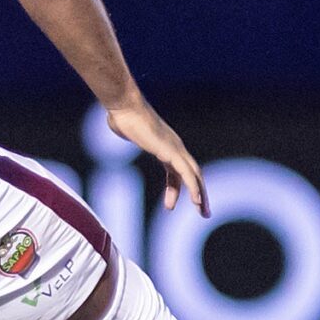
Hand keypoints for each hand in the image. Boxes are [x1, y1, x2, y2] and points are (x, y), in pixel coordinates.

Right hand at [105, 97, 208, 215]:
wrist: (125, 107)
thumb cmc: (121, 115)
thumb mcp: (123, 127)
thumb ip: (125, 129)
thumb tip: (116, 122)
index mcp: (165, 145)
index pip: (176, 171)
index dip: (176, 189)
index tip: (170, 205)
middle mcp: (174, 147)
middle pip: (191, 173)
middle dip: (198, 192)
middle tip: (203, 211)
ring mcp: (175, 149)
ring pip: (194, 175)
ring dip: (201, 194)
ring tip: (203, 212)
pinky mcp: (171, 152)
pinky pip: (186, 174)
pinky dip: (194, 188)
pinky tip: (197, 202)